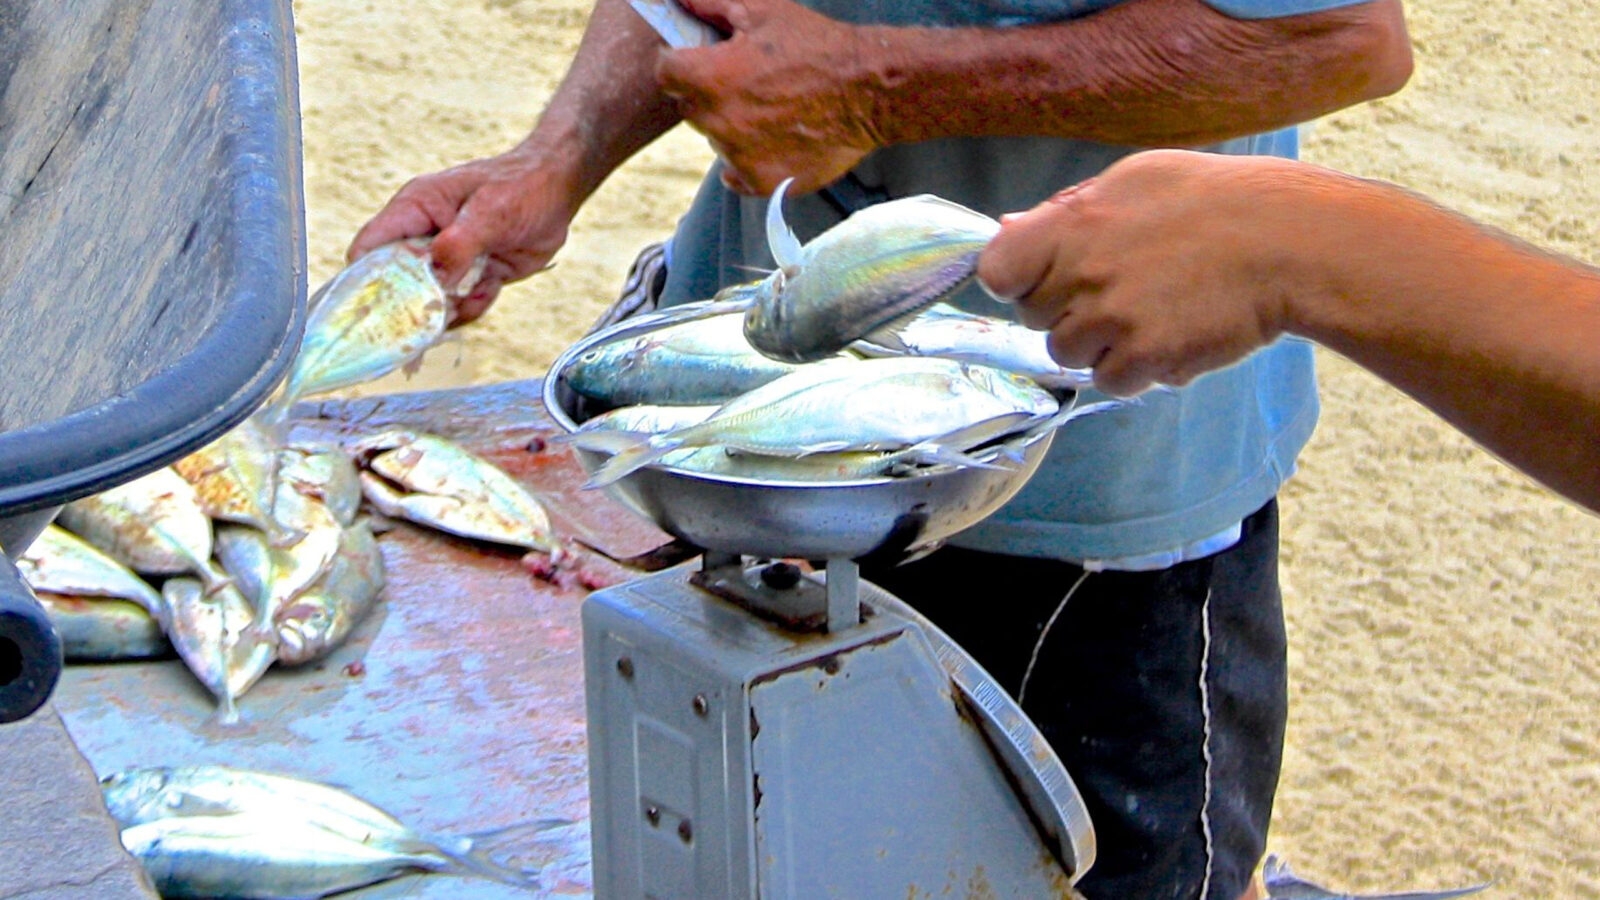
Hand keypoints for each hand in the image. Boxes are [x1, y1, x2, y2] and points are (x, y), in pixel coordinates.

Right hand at [347, 148, 575, 325]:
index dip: (365, 280)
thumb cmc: (522, 186)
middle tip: (438, 312)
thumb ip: (459, 244)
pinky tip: (493, 287)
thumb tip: (433, 276)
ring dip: (450, 308)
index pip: (369, 248)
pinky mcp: (471, 275)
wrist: (559, 189)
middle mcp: (424, 235)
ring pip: (430, 301)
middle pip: (396, 284)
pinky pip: (460, 304)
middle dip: (413, 305)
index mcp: (415, 209)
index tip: (377, 310)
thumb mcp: (492, 211)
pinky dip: (474, 305)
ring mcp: (447, 258)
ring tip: (480, 289)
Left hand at [658, 0, 882, 194]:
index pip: (664, 73)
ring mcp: (740, 157)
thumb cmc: (817, 46)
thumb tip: (671, 0)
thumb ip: (708, 3)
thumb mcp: (761, 10)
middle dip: (709, 92)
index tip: (698, 58)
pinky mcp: (761, 182)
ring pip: (715, 138)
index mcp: (711, 78)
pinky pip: (734, 172)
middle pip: (690, 107)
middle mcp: (719, 123)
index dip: (679, 61)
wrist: (868, 90)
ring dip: (731, 124)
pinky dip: (745, 159)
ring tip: (770, 107)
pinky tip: (770, 137)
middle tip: (748, 79)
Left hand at [977, 150, 1303, 396]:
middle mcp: (1082, 274)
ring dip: (1101, 343)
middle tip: (1123, 288)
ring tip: (1152, 311)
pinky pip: (1110, 381)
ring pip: (1068, 354)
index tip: (1044, 279)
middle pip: (1034, 318)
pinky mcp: (1145, 358)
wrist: (1287, 241)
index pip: (995, 271)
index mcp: (1071, 224)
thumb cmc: (1214, 200)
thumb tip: (1006, 231)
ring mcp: (1112, 320)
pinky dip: (1135, 370)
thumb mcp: (1133, 180)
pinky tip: (1171, 336)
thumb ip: (1065, 212)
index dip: (1016, 281)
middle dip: (1067, 310)